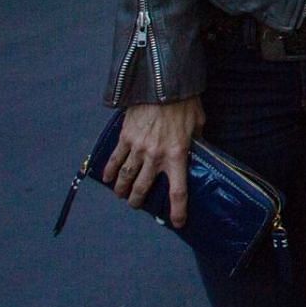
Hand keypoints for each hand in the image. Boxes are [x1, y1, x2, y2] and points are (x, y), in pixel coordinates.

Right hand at [102, 98, 204, 227]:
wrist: (163, 84)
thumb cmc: (185, 102)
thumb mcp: (198, 123)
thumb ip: (197, 140)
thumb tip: (198, 149)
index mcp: (178, 155)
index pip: (178, 190)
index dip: (178, 210)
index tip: (177, 222)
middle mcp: (156, 156)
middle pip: (143, 188)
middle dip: (138, 200)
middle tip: (136, 204)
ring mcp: (138, 148)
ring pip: (125, 178)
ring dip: (121, 190)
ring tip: (120, 195)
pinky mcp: (125, 138)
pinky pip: (114, 159)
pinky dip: (108, 171)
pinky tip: (106, 178)